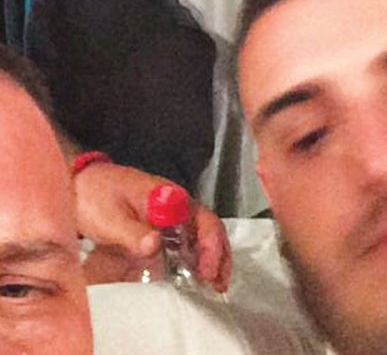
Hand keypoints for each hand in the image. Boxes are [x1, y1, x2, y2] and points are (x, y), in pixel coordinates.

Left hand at [74, 162, 230, 291]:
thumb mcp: (109, 217)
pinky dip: (198, 260)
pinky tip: (197, 277)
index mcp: (171, 199)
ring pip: (203, 238)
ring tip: (215, 286)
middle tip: (218, 284)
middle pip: (211, 230)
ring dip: (212, 260)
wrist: (82, 185)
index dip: (211, 246)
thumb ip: (131, 232)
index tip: (207, 270)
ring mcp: (173, 218)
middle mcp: (178, 207)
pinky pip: (189, 243)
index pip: (203, 221)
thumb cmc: (96, 195)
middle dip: (219, 257)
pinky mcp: (164, 229)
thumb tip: (155, 244)